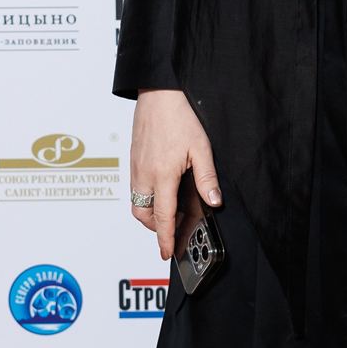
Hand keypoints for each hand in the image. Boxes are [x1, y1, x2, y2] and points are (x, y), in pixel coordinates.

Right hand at [130, 89, 221, 258]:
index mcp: (162, 175)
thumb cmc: (178, 117)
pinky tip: (161, 188)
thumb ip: (206, 179)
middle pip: (143, 215)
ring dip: (150, 212)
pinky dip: (145, 197)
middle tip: (172, 228)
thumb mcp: (200, 149)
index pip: (163, 217)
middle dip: (156, 228)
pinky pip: (135, 188)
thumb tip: (213, 202)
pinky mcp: (133, 161)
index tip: (166, 252)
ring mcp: (135, 168)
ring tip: (169, 209)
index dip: (165, 238)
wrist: (157, 95)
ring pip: (137, 202)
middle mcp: (144, 175)